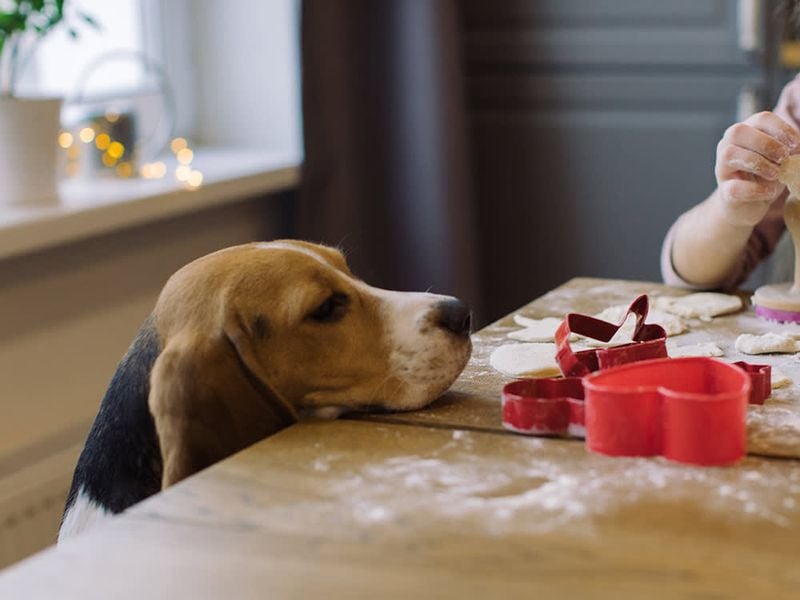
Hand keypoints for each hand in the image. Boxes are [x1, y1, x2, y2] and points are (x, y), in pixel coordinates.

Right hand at [714, 111, 799, 226]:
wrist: (747, 206)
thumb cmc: (765, 177)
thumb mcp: (780, 158)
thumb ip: (789, 150)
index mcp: (746, 133)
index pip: (761, 119)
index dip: (781, 129)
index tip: (795, 145)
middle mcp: (728, 146)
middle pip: (738, 131)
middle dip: (765, 143)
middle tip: (783, 158)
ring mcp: (722, 168)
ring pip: (729, 154)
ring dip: (757, 163)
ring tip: (776, 174)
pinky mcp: (724, 191)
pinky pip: (735, 186)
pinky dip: (756, 190)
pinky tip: (768, 192)